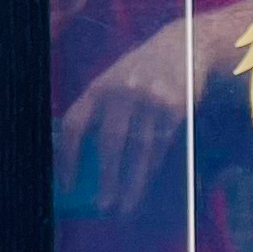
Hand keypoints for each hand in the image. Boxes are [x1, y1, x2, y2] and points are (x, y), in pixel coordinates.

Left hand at [57, 2, 252, 217]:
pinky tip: (144, 185)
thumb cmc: (143, 70)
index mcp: (100, 86)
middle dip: (106, 178)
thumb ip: (100, 110)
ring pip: (138, 149)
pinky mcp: (175, 107)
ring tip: (125, 207)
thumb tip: (85, 159)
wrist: (185, 44)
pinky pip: (160, 145)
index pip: (76, 124)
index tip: (67, 184)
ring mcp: (150, 99)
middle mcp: (122, 91)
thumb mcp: (115, 80)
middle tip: (102, 206)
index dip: (68, 156)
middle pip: (110, 142)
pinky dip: (151, 169)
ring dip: (131, 182)